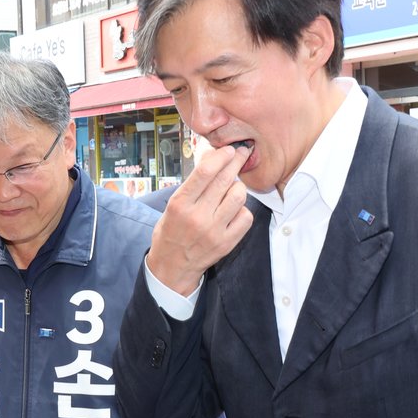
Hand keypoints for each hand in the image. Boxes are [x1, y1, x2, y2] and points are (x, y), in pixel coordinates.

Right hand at [145, 144, 252, 294]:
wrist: (172, 266)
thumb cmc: (171, 230)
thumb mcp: (173, 204)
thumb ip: (193, 183)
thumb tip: (212, 157)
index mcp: (180, 204)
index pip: (205, 172)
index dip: (220, 156)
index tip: (228, 150)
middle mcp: (197, 216)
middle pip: (224, 180)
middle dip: (235, 162)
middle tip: (241, 154)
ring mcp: (214, 231)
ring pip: (238, 197)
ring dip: (238, 187)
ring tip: (234, 186)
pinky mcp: (226, 243)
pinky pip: (245, 217)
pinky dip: (242, 209)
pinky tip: (234, 209)